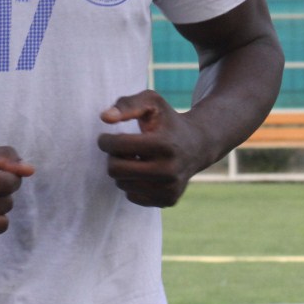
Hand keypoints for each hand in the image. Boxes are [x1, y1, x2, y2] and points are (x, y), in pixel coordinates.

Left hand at [97, 90, 207, 207]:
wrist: (198, 145)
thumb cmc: (168, 121)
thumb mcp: (152, 102)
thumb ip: (127, 104)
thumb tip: (105, 117)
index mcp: (164, 144)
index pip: (118, 146)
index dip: (105, 141)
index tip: (106, 138)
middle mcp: (169, 170)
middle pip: (116, 170)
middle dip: (112, 157)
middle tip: (120, 150)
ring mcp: (170, 188)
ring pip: (122, 184)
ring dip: (123, 170)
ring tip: (136, 158)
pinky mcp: (168, 200)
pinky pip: (132, 196)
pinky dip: (132, 183)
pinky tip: (145, 171)